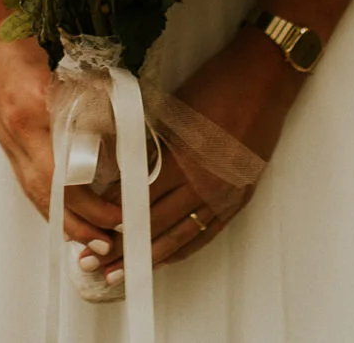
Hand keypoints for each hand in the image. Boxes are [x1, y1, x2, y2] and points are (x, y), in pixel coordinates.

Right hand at [0, 39, 124, 258]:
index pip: (67, 169)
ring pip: (35, 192)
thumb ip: (93, 94)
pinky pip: (27, 180)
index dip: (92, 198)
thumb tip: (124, 126)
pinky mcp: (5, 139)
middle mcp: (18, 131)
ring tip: (90, 241)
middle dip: (80, 222)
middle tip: (110, 239)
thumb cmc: (20, 35)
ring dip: (63, 221)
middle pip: (49, 192)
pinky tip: (63, 216)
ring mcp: (7, 138)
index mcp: (34, 108)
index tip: (119, 209)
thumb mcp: (65, 60)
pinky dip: (47, 203)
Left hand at [89, 27, 306, 276]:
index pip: (137, 200)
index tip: (89, 233)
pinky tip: (165, 259)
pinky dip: (183, 249)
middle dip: (122, 248)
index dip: (111, 220)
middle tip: (93, 266)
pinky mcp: (240, 198)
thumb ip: (148, 146)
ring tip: (122, 275)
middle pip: (153, 226)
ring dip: (149, 258)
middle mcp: (203, 185)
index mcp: (182, 161)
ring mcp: (224, 195)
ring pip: (179, 237)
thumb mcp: (172, 113)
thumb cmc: (215, 84)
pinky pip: (207, 233)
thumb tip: (120, 170)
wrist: (264, 78)